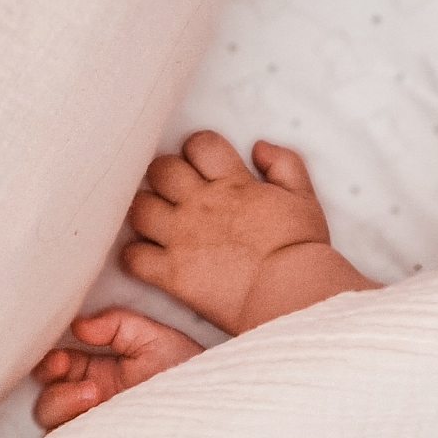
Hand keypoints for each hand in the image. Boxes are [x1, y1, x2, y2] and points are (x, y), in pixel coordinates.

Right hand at [31, 309, 201, 431]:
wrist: (219, 411)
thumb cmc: (191, 375)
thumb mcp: (156, 339)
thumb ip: (117, 325)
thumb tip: (78, 326)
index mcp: (100, 373)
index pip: (56, 369)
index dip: (47, 362)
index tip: (60, 357)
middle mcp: (93, 405)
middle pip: (47, 401)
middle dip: (54, 388)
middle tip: (79, 379)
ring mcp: (97, 432)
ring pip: (53, 428)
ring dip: (64, 408)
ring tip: (96, 396)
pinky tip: (96, 428)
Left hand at [124, 132, 366, 332]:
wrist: (291, 292)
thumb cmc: (300, 247)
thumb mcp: (303, 196)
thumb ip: (284, 164)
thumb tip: (259, 146)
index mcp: (232, 183)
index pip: (199, 144)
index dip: (196, 150)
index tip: (201, 165)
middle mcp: (200, 205)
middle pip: (160, 170)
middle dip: (164, 176)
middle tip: (173, 192)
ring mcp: (182, 238)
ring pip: (139, 208)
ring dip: (144, 212)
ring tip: (156, 223)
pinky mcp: (171, 273)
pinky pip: (133, 257)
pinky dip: (135, 257)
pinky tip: (147, 259)